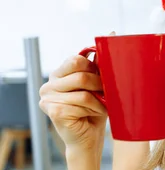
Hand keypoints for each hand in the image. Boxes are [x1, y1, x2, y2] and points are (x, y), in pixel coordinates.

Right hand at [39, 35, 112, 153]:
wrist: (90, 136)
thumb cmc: (96, 108)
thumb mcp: (99, 82)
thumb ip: (101, 61)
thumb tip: (111, 33)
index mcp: (59, 73)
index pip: (77, 59)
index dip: (95, 68)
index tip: (104, 78)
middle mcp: (48, 84)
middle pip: (81, 75)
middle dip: (100, 85)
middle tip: (107, 94)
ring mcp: (47, 98)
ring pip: (83, 92)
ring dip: (99, 101)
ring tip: (102, 106)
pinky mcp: (52, 111)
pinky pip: (80, 104)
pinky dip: (94, 109)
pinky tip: (93, 114)